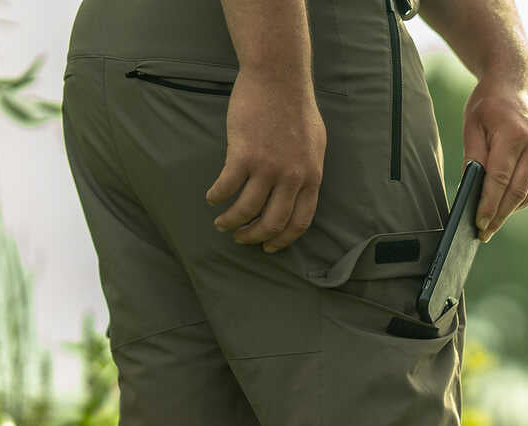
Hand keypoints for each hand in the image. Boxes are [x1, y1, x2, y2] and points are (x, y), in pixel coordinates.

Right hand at [205, 70, 326, 252]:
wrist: (278, 77)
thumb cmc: (296, 107)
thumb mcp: (315, 146)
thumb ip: (307, 172)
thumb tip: (299, 193)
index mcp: (311, 178)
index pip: (299, 223)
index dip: (282, 240)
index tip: (268, 246)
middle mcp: (291, 178)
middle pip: (272, 223)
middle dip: (254, 237)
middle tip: (241, 239)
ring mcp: (268, 167)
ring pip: (247, 210)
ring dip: (231, 222)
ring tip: (222, 223)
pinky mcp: (244, 154)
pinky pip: (227, 187)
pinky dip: (217, 197)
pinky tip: (212, 198)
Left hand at [461, 75, 527, 242]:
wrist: (516, 82)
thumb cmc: (489, 104)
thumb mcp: (473, 125)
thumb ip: (473, 158)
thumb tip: (472, 191)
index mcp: (514, 134)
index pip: (500, 179)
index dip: (489, 205)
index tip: (479, 224)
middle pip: (516, 192)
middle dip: (499, 216)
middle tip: (484, 233)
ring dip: (509, 212)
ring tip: (492, 224)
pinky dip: (520, 201)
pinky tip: (506, 208)